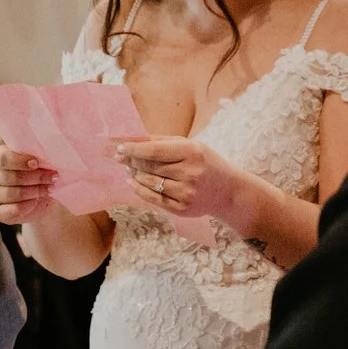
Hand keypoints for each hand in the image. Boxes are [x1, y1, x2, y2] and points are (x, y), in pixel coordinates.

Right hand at [0, 145, 57, 224]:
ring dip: (36, 191)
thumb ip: (35, 156)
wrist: (40, 197)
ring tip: (49, 188)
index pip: (3, 158)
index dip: (21, 161)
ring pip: (14, 194)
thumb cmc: (37, 174)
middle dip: (36, 177)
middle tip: (53, 177)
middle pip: (12, 177)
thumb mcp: (36, 162)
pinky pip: (14, 209)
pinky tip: (37, 200)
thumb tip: (45, 157)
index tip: (37, 163)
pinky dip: (29, 205)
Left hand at [117, 138, 259, 229]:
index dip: (134, 149)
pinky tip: (134, 183)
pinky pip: (154, 199)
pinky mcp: (182, 209)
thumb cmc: (206, 163)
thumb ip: (162, 141)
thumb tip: (132, 139)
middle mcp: (190, 173)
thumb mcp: (191, 145)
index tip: (119, 147)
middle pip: (150, 167)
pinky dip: (140, 190)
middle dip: (131, 161)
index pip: (155, 151)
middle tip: (119, 157)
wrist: (228, 191)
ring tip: (128, 169)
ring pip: (149, 183)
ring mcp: (186, 193)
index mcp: (192, 152)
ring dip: (135, 175)